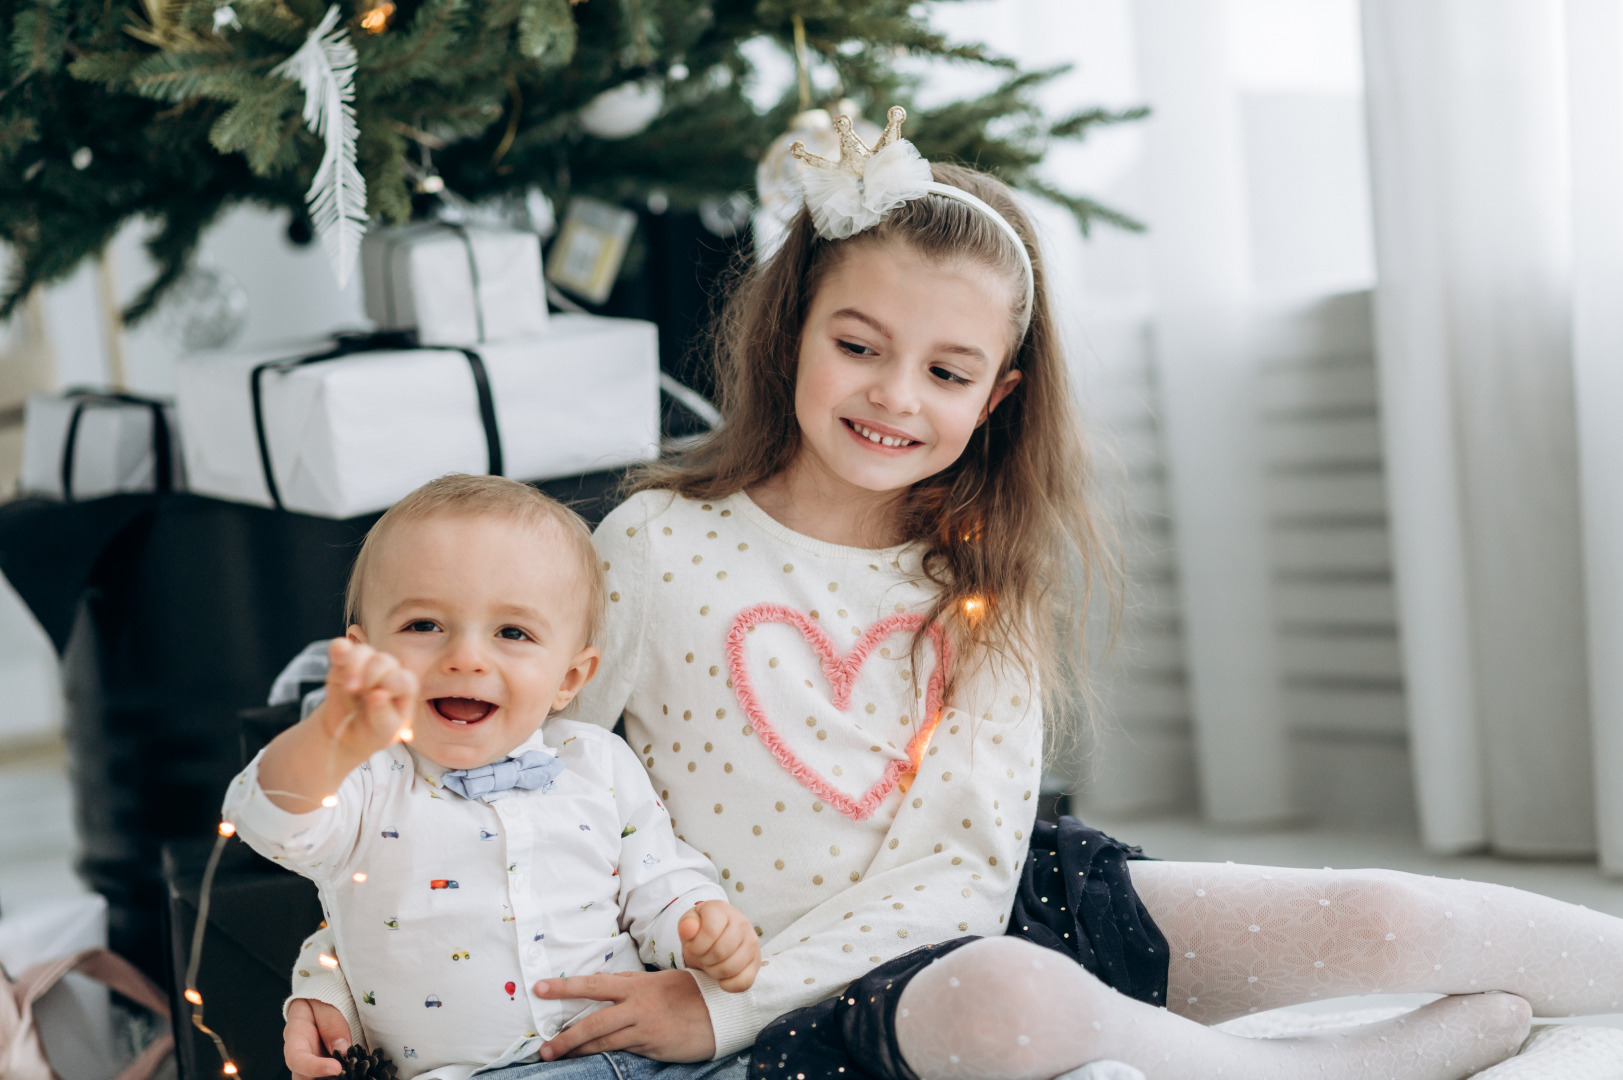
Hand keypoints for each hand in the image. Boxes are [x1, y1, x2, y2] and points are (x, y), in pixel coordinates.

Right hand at [283, 998, 351, 1079]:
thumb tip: (342, 1049)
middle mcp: (300, 1057)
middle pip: (304, 1078)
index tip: (336, 1068)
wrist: (319, 1004)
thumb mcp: (324, 1002)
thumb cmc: (319, 1001)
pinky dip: (343, 1075)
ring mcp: (311, 1065)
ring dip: (335, 1078)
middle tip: (350, 1073)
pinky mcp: (324, 1069)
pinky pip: (330, 1076)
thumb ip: (332, 1023)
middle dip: (325, 1079)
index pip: (297, 1059)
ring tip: (355, 1072)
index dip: (315, 1068)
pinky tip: (357, 1071)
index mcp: (295, 1038)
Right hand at [316, 637, 416, 756]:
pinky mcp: (343, 664)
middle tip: (359, 692)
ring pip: (363, 652)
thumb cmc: (374, 732)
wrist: (347, 733)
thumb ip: (383, 715)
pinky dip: (339, 649)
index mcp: (404, 688)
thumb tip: (378, 695)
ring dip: (354, 665)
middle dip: (371, 675)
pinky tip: (338, 658)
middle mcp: (388, 672)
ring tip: (349, 687)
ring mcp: (365, 665)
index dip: (391, 684)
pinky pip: (341, 647)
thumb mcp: (384, 732)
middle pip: (383, 661)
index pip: (404, 678)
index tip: (376, 697)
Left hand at [533, 969, 715, 1060]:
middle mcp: (637, 1004)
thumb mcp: (660, 981)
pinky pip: (620, 1051)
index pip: (594, 984)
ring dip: (576, 1049)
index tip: (539, 988)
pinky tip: (586, 1058)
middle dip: (564, 1034)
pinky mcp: (652, 1045)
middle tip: (542, 1046)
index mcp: (637, 984)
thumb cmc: (690, 993)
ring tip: (554, 1055)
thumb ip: (632, 983)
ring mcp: (643, 1027)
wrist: (720, 1012)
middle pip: (592, 1019)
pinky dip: (601, 1055)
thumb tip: (605, 983)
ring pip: (602, 1040)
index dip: (565, 986)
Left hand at [679, 900, 759, 991]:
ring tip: (711, 964)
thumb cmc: (700, 931)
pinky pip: (744, 982)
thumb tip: (688, 928)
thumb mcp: (689, 924)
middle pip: (721, 951)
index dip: (697, 945)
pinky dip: (729, 985)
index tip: (693, 947)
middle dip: (705, 960)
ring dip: (715, 972)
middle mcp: (742, 922)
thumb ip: (686, 925)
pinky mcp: (757, 962)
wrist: (716, 936)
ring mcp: (752, 942)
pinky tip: (722, 977)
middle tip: (702, 957)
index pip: (710, 931)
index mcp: (722, 909)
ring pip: (732, 968)